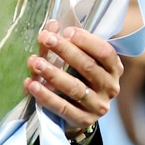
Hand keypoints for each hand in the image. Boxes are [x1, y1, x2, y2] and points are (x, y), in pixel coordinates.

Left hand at [23, 20, 122, 134]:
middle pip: (88, 67)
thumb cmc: (77, 76)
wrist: (77, 111)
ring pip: (75, 88)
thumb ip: (64, 43)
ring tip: (35, 62)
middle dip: (65, 51)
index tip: (67, 31)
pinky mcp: (83, 120)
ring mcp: (98, 106)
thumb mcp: (76, 59)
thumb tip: (51, 24)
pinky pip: (63, 108)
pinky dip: (46, 96)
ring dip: (53, 73)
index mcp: (113, 68)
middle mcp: (110, 87)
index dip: (87, 41)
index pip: (105, 52)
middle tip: (46, 38)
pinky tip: (31, 84)